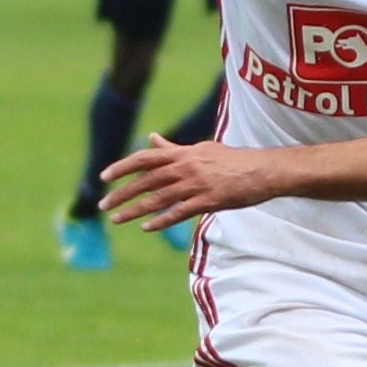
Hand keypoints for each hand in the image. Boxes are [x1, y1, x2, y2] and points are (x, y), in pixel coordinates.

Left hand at [98, 133, 272, 231]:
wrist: (263, 170)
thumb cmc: (232, 160)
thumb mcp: (201, 149)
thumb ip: (173, 149)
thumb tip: (151, 138)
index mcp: (183, 154)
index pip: (144, 159)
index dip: (122, 167)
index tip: (104, 178)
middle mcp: (186, 168)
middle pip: (146, 181)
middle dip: (121, 193)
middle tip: (103, 204)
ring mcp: (197, 185)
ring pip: (158, 198)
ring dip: (134, 210)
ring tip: (116, 219)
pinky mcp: (209, 201)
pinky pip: (180, 212)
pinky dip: (161, 220)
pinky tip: (146, 227)